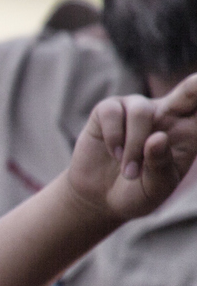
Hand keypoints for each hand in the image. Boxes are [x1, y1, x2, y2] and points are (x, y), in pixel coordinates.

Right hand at [68, 73, 196, 219]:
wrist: (98, 199)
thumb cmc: (135, 192)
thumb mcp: (155, 188)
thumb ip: (160, 165)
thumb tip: (157, 138)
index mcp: (187, 132)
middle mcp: (166, 114)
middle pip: (187, 92)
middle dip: (194, 87)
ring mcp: (136, 109)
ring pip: (141, 113)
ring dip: (133, 146)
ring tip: (129, 171)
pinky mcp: (108, 110)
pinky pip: (112, 113)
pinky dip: (113, 137)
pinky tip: (113, 153)